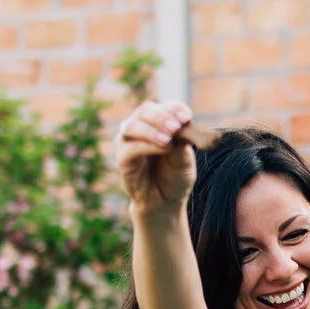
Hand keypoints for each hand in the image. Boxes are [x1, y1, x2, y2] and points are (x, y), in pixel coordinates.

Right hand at [117, 100, 197, 217]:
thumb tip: (179, 129)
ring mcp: (129, 142)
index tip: (187, 118)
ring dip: (151, 130)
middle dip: (162, 117)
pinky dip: (146, 145)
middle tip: (176, 128)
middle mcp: (142, 128)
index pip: (166, 106)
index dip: (176, 109)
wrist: (165, 202)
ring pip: (133, 125)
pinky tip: (161, 149)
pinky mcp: (123, 158)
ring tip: (167, 140)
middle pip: (146, 110)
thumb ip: (181, 145)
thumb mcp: (185, 161)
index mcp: (160, 123)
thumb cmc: (175, 177)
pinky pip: (130, 147)